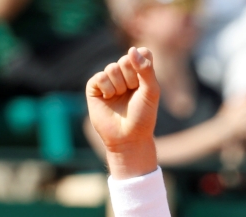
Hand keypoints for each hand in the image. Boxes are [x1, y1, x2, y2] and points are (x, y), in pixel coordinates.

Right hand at [86, 47, 159, 177]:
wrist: (128, 138)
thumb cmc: (143, 117)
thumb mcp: (151, 92)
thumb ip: (146, 70)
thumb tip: (132, 49)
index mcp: (141, 74)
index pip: (141, 53)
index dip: (142, 66)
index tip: (144, 83)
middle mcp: (125, 75)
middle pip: (125, 60)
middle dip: (131, 77)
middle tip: (133, 93)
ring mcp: (109, 81)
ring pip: (111, 68)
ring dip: (119, 85)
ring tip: (120, 98)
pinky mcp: (94, 88)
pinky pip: (99, 77)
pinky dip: (106, 88)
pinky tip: (109, 98)